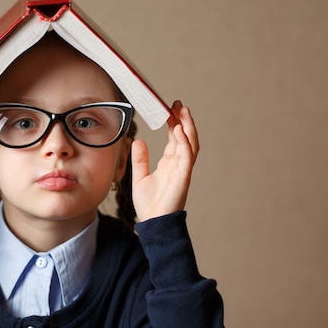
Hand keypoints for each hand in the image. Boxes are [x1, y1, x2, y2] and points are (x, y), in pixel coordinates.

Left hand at [131, 101, 198, 220]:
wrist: (153, 223)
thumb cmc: (149, 205)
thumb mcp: (139, 178)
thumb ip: (140, 160)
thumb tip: (137, 141)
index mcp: (169, 163)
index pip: (174, 138)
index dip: (174, 123)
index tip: (169, 109)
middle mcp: (178, 164)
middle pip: (185, 137)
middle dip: (183, 120)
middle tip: (178, 104)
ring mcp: (182, 170)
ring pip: (190, 143)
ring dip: (188, 127)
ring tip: (183, 111)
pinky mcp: (183, 177)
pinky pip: (187, 156)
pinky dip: (184, 142)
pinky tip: (179, 129)